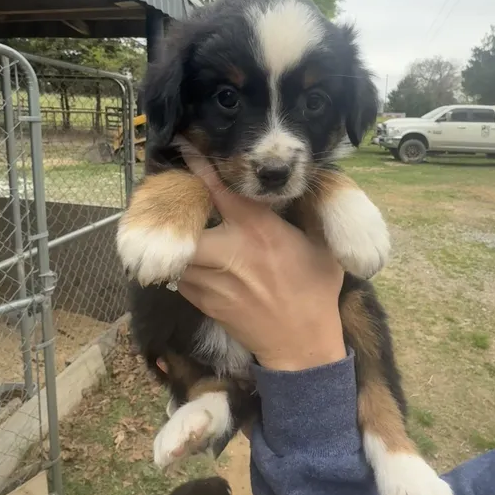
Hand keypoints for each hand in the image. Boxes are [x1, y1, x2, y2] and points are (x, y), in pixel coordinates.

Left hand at [177, 144, 345, 371]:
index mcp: (259, 231)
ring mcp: (212, 280)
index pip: (221, 190)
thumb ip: (308, 213)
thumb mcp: (322, 245)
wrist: (301, 347)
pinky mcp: (203, 303)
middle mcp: (229, 252)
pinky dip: (183, 266)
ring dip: (176, 240)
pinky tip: (194, 261)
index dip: (201, 167)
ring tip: (176, 228)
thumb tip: (297, 185)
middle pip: (183, 224)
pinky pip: (181, 277)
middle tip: (172, 198)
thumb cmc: (316, 290)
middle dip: (175, 210)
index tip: (186, 147)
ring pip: (177, 252)